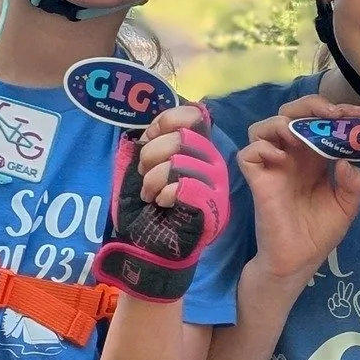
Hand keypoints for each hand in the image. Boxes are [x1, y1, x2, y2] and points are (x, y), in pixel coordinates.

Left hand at [95, 104, 229, 302]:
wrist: (147, 245)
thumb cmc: (145, 205)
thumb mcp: (144, 164)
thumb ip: (155, 138)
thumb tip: (162, 119)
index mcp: (198, 148)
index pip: (192, 115)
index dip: (164, 123)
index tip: (148, 141)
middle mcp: (212, 161)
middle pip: (181, 137)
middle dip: (151, 156)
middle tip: (146, 177)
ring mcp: (215, 184)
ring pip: (179, 161)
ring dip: (152, 180)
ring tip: (152, 195)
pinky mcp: (211, 206)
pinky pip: (183, 185)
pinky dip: (164, 194)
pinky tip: (163, 204)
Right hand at [239, 95, 359, 281]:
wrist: (298, 261)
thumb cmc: (318, 233)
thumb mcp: (347, 206)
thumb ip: (353, 183)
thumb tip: (346, 161)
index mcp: (313, 157)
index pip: (320, 122)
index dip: (338, 111)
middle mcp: (291, 156)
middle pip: (290, 114)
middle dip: (310, 106)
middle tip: (331, 114)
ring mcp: (272, 166)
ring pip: (264, 126)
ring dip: (282, 122)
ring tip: (300, 134)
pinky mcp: (258, 179)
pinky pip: (249, 153)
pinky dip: (262, 147)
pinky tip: (281, 157)